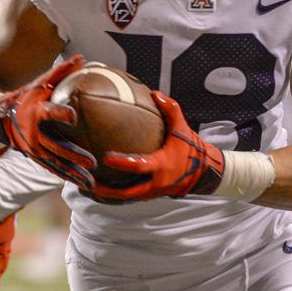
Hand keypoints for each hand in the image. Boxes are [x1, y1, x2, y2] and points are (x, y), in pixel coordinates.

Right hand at [0, 54, 96, 187]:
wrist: (1, 118)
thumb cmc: (25, 97)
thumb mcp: (39, 84)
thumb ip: (60, 72)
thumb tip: (82, 58)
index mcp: (36, 112)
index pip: (49, 112)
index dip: (60, 112)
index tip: (74, 115)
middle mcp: (34, 133)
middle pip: (55, 146)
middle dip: (73, 155)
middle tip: (92, 161)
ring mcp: (34, 149)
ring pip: (55, 164)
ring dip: (73, 173)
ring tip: (91, 181)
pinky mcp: (35, 158)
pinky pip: (53, 170)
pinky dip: (67, 177)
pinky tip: (82, 184)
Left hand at [97, 91, 223, 202]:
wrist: (204, 172)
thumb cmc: (191, 148)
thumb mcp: (182, 128)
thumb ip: (171, 109)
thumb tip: (154, 93)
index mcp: (162, 166)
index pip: (140, 167)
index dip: (123, 163)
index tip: (105, 158)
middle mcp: (156, 183)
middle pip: (126, 192)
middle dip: (106, 190)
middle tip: (87, 182)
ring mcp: (153, 192)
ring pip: (126, 197)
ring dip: (107, 194)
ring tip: (87, 187)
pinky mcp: (151, 195)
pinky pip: (130, 196)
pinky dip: (115, 193)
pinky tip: (100, 186)